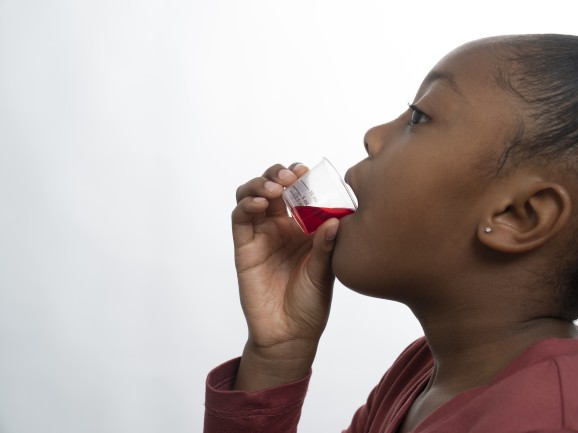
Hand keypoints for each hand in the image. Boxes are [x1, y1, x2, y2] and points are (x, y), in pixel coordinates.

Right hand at [231, 163, 339, 389]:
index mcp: (304, 228)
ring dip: (260, 184)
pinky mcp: (245, 248)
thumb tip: (336, 220)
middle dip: (278, 174)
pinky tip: (259, 203)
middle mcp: (282, 227)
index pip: (299, 192)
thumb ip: (326, 247)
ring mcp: (262, 235)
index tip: (306, 172)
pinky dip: (246, 205)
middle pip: (273, 187)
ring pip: (252, 196)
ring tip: (274, 188)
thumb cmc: (311, 304)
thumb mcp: (325, 273)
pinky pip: (240, 219)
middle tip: (289, 177)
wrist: (290, 334)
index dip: (300, 177)